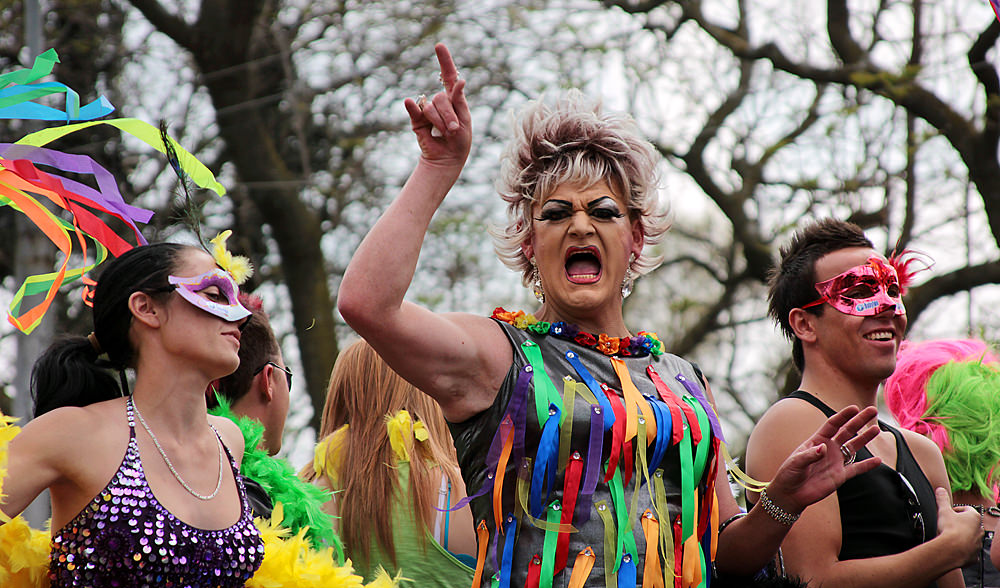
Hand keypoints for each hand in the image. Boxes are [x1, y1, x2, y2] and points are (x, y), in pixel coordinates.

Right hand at [403, 43, 471, 168]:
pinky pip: (414, 110)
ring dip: (441, 123)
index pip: (449, 75)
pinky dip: (412, 107)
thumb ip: (459, 100)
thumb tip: (460, 80)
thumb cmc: (460, 140)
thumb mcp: (465, 119)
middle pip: (442, 98)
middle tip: (454, 131)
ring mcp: (427, 110)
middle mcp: (440, 102)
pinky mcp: (417, 120)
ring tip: (445, 134)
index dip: (445, 60)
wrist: (448, 159)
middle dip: (450, 116)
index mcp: (454, 99)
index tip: (439, 46)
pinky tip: (408, 102)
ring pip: (432, 107)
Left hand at [764, 405, 880, 513]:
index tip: (854, 408)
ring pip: (853, 447)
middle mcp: (829, 448)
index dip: (843, 416)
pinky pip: (856, 469)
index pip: (832, 425)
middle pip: (847, 431)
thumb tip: (823, 448)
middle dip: (859, 421)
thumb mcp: (796, 462)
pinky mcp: (840, 476)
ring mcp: (836, 461)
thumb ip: (810, 455)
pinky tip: (878, 460)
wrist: (791, 494)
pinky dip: (867, 465)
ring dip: (865, 438)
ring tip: (876, 429)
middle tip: (872, 411)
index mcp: (817, 440)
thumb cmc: (789, 474)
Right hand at [935, 488, 982, 566]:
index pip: (966, 509)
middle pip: (969, 523)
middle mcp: (979, 529)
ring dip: (961, 536)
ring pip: (970, 537)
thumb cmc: (950, 530)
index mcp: (974, 517)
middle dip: (959, 523)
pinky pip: (969, 550)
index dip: (955, 510)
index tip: (948, 513)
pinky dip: (962, 548)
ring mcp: (978, 543)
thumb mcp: (943, 510)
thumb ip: (942, 499)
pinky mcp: (974, 554)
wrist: (952, 549)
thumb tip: (940, 490)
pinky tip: (953, 547)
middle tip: (948, 525)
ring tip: (949, 536)